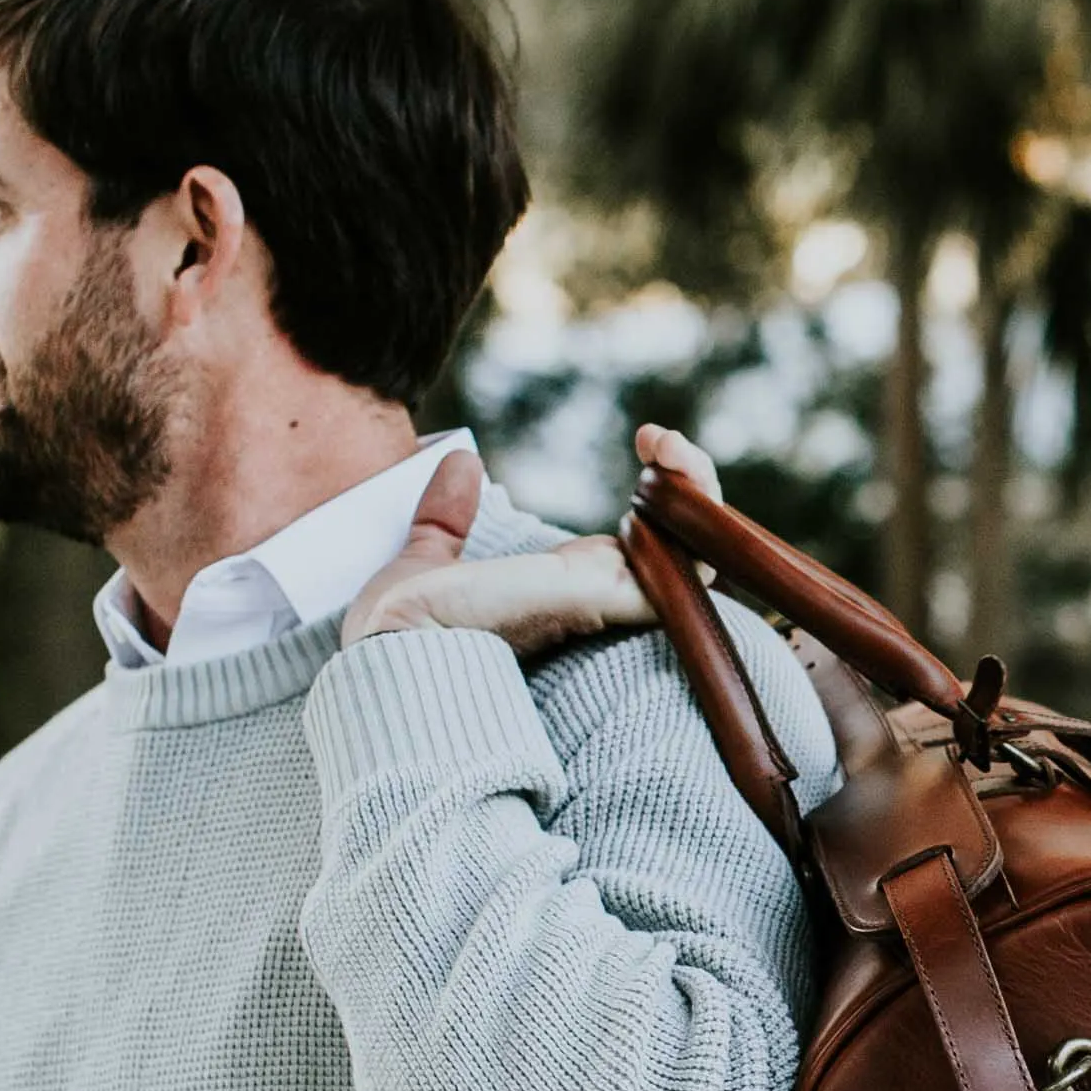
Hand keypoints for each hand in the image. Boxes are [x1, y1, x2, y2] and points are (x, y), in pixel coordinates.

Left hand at [338, 429, 728, 658]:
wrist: (391, 651)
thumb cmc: (403, 637)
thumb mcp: (428, 561)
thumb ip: (448, 517)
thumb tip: (459, 460)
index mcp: (572, 591)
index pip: (651, 545)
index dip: (666, 492)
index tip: (646, 439)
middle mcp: (602, 599)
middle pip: (690, 549)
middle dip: (695, 483)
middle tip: (659, 439)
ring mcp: (610, 601)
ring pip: (700, 555)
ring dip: (697, 488)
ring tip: (667, 443)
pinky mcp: (604, 598)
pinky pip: (682, 569)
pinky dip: (690, 520)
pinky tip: (670, 466)